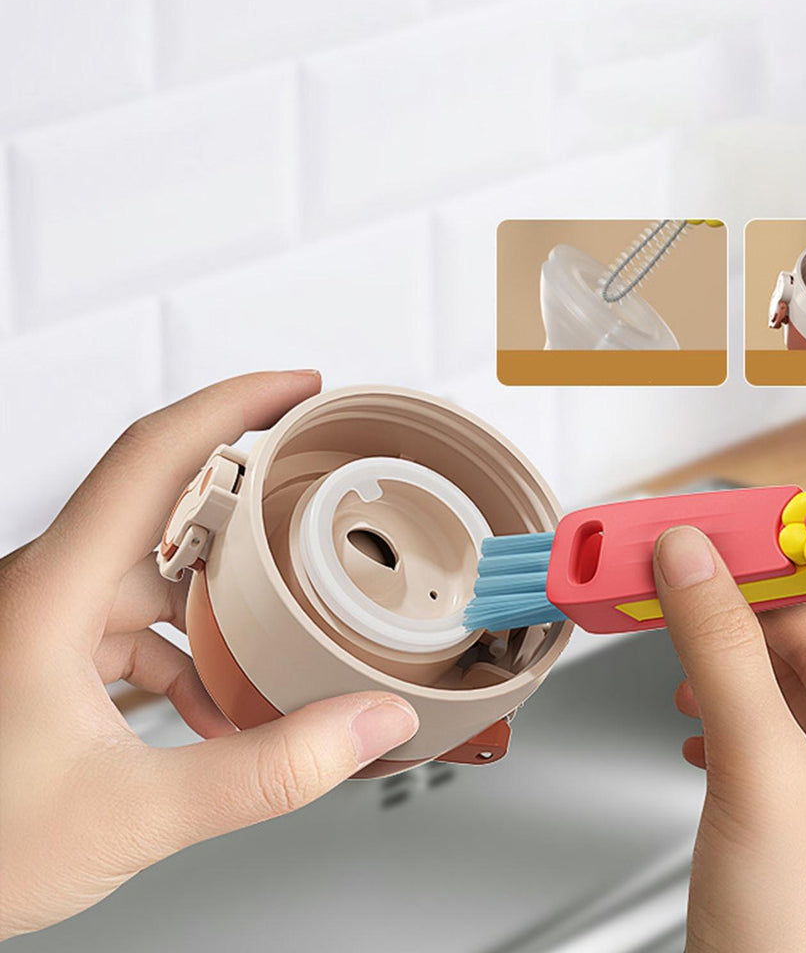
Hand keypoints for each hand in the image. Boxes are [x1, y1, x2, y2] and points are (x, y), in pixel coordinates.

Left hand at [0, 372, 418, 939]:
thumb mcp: (136, 812)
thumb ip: (269, 770)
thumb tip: (366, 724)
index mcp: (52, 591)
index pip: (154, 454)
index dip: (235, 404)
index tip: (297, 388)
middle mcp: (44, 587)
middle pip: (166, 501)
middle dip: (251, 500)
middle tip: (315, 490)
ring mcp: (43, 620)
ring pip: (154, 569)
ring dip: (222, 595)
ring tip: (285, 620)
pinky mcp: (46, 654)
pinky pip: (134, 622)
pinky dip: (187, 648)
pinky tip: (218, 702)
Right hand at [654, 526, 805, 952]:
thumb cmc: (792, 931)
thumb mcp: (756, 765)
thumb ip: (720, 652)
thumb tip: (691, 560)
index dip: (755, 584)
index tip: (698, 543)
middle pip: (785, 659)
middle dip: (721, 626)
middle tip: (664, 583)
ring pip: (758, 695)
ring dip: (710, 670)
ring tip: (670, 656)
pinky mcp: (772, 816)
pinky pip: (741, 736)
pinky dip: (707, 718)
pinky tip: (688, 726)